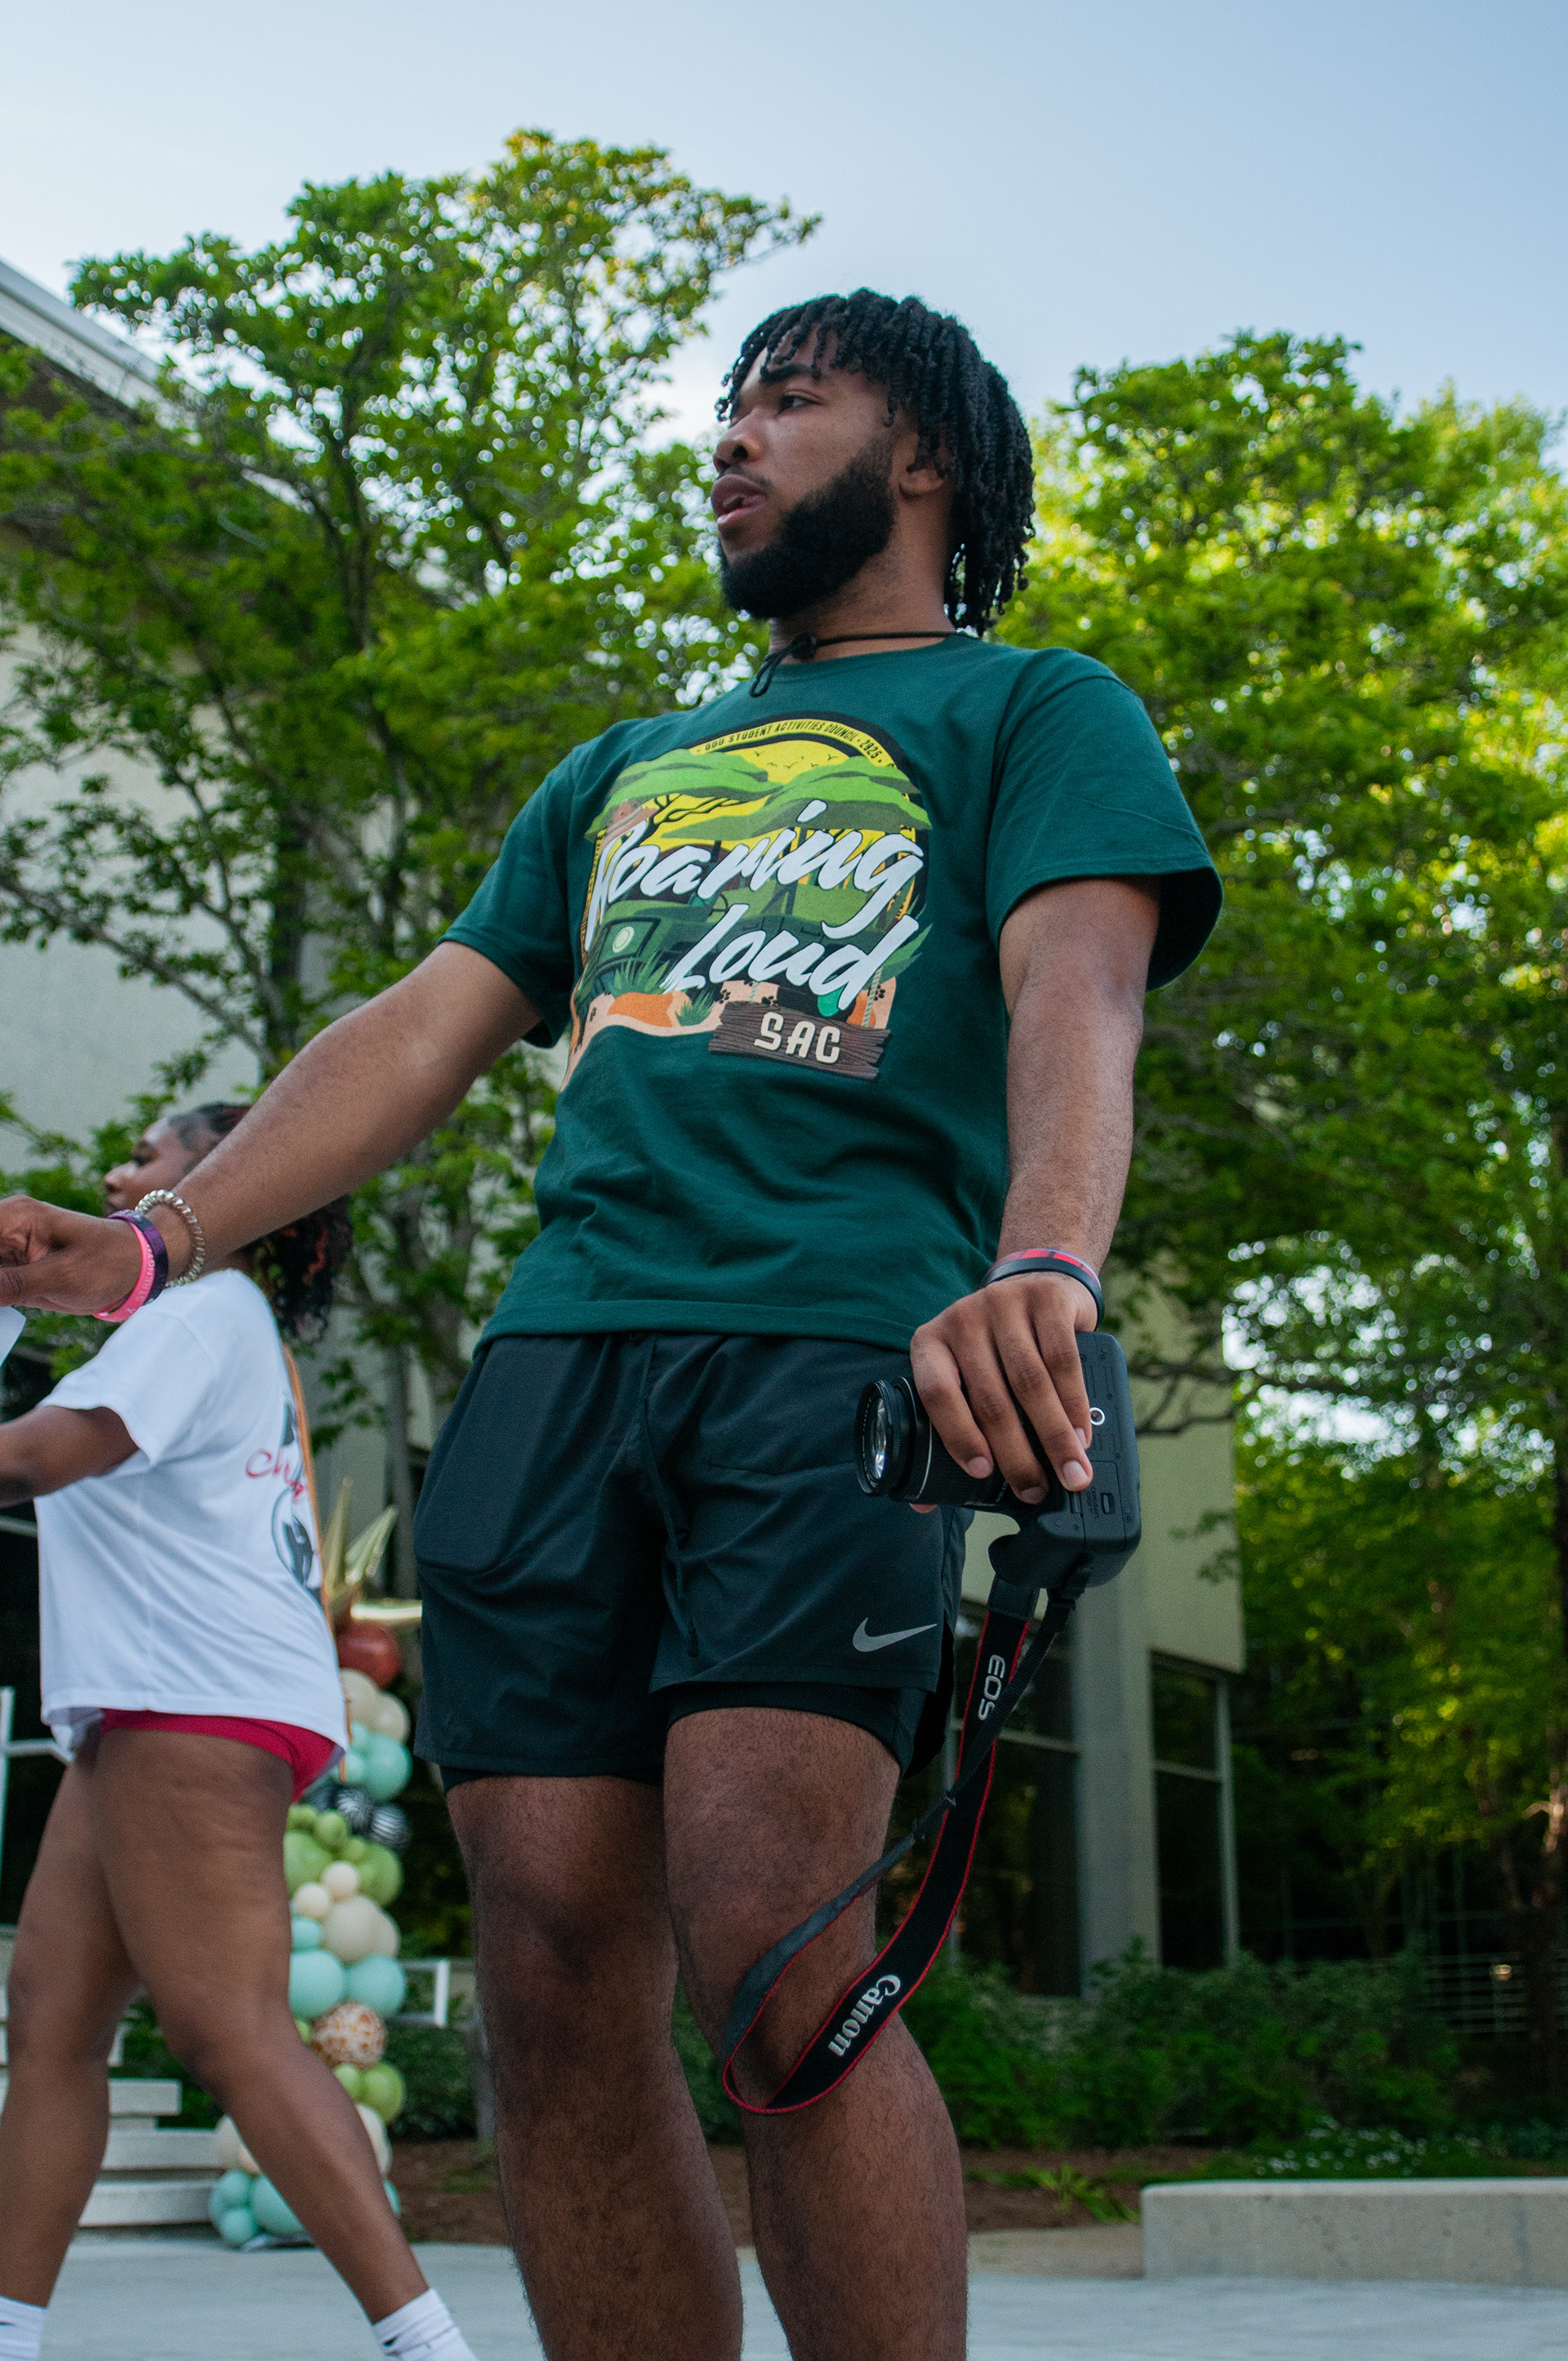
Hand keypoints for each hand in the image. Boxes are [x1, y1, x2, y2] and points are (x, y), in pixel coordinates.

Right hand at [0, 1196, 142, 1315]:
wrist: (139, 1266)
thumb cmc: (108, 1263)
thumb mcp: (59, 1277)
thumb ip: (9, 1285)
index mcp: (13, 1217)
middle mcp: (5, 1228)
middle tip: (7, 1301)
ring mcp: (7, 1249)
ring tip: (15, 1303)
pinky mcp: (14, 1269)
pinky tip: (5, 1312)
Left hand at [910, 1272, 1096, 1504]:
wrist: (1036, 1280)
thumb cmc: (993, 1350)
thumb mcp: (961, 1374)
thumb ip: (944, 1429)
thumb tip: (923, 1503)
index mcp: (930, 1342)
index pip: (937, 1392)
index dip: (958, 1436)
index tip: (983, 1473)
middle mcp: (962, 1319)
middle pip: (990, 1396)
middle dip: (1017, 1453)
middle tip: (1036, 1491)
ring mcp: (1004, 1304)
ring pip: (1030, 1383)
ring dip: (1054, 1436)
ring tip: (1071, 1474)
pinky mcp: (1046, 1300)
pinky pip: (1063, 1360)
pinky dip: (1074, 1404)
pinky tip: (1081, 1434)